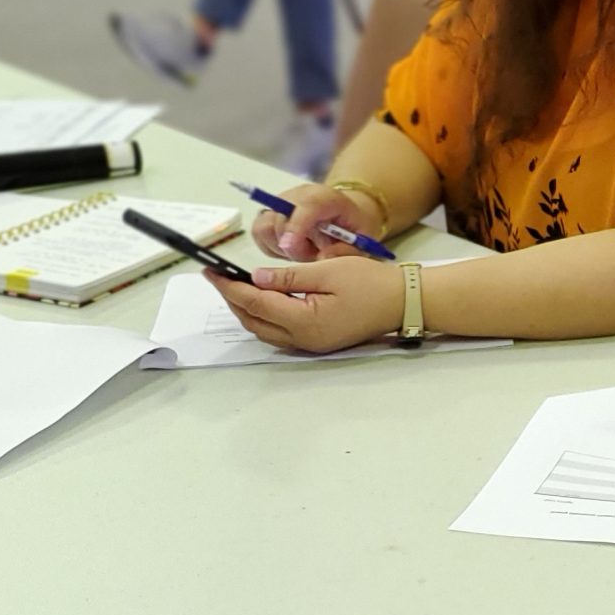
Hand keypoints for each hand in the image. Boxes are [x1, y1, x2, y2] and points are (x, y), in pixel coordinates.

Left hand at [204, 257, 404, 353]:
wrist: (404, 302)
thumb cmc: (371, 283)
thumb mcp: (328, 271)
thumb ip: (288, 278)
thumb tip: (255, 278)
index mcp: (304, 321)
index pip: (255, 302)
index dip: (230, 287)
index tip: (211, 272)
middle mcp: (303, 339)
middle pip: (254, 321)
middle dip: (232, 299)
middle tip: (218, 277)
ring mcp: (310, 343)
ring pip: (264, 329)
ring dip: (246, 309)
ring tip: (235, 286)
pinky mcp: (317, 340)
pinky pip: (279, 331)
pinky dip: (264, 315)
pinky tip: (262, 297)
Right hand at [249, 181, 380, 261]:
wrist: (344, 214)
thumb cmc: (353, 227)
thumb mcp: (362, 240)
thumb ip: (346, 250)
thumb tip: (323, 258)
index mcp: (325, 197)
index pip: (305, 206)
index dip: (295, 226)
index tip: (289, 247)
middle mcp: (297, 195)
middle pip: (280, 221)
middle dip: (293, 247)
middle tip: (313, 254)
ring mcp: (280, 203)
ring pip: (264, 228)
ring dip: (280, 247)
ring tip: (303, 250)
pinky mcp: (268, 214)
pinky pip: (259, 234)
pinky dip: (271, 246)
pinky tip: (291, 248)